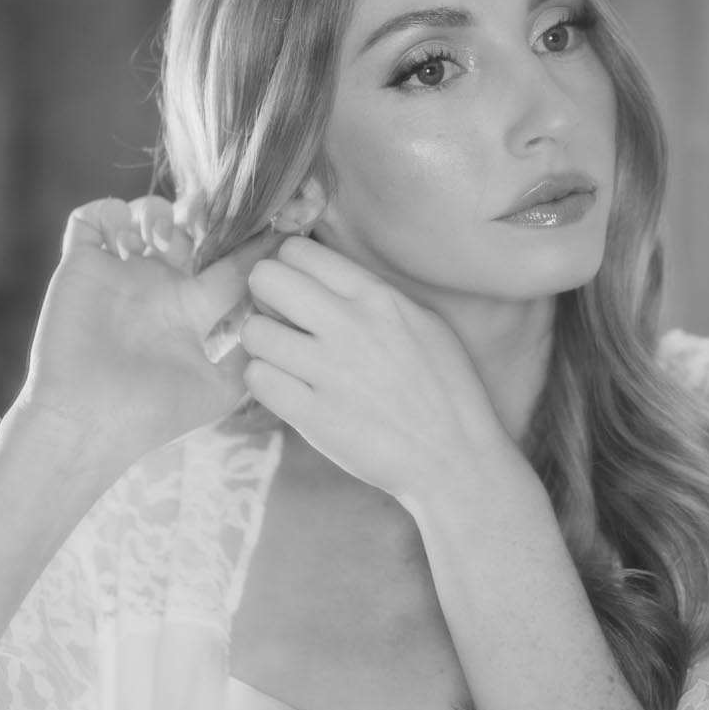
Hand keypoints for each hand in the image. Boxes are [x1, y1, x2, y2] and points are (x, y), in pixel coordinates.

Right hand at [19, 196, 271, 467]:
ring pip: (147, 214)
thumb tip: (289, 317)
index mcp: (194, 307)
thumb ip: (255, 350)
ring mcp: (121, 272)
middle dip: (207, 214)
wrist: (90, 423)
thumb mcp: (222, 388)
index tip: (277, 223)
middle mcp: (160, 284)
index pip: (232, 260)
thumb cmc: (155, 414)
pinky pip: (93, 217)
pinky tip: (128, 238)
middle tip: (212, 220)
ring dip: (162, 212)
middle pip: (191, 227)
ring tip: (165, 239)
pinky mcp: (82, 264)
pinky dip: (112, 212)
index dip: (253, 241)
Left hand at [237, 238, 514, 505]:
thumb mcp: (423, 323)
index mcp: (377, 297)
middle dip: (264, 297)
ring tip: (284, 361)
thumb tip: (326, 279)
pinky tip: (287, 390)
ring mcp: (329, 370)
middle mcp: (349, 325)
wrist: (454, 458)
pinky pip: (258, 379)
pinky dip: (266, 383)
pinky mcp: (313, 415)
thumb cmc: (445, 391)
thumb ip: (374, 296)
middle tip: (280, 321)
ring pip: (254, 331)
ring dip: (263, 345)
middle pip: (266, 278)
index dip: (288, 269)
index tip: (296, 291)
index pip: (299, 251)